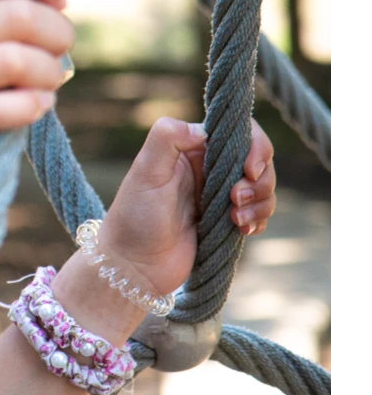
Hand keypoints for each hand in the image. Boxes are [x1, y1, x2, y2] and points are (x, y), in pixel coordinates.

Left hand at [101, 117, 276, 297]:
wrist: (134, 264)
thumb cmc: (134, 216)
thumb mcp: (145, 171)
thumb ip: (167, 138)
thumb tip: (203, 131)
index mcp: (189, 149)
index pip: (236, 132)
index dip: (253, 146)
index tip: (248, 169)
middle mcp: (206, 168)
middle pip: (257, 159)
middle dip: (259, 177)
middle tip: (235, 198)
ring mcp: (218, 195)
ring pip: (261, 186)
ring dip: (260, 201)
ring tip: (236, 218)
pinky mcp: (226, 220)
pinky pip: (258, 212)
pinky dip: (259, 218)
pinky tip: (242, 229)